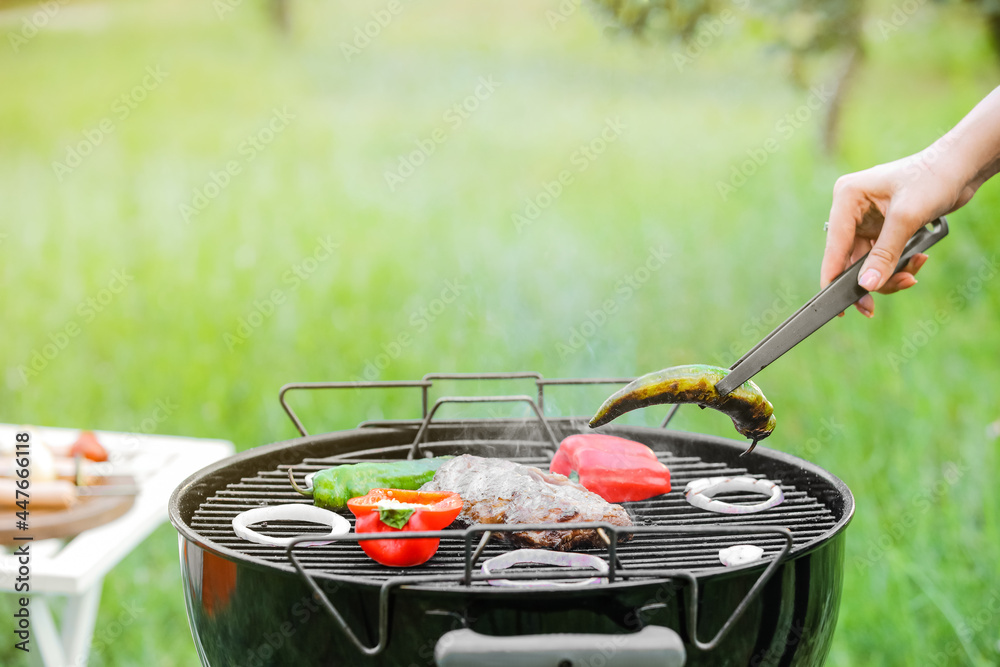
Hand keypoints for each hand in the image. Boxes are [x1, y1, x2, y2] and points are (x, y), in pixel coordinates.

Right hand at [821, 150, 974, 316]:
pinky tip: (917, 260)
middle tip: (873, 307)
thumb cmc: (933, 178)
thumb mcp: (906, 219)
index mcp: (848, 197)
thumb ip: (884, 254)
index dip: (833, 273)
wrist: (963, 166)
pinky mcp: (884, 227)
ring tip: (911, 276)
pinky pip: (884, 256)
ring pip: (868, 262)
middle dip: (870, 279)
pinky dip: (899, 264)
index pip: (835, 243)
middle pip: (850, 257)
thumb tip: (866, 286)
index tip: (833, 300)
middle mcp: (853, 209)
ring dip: (889, 274)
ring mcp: (868, 219)